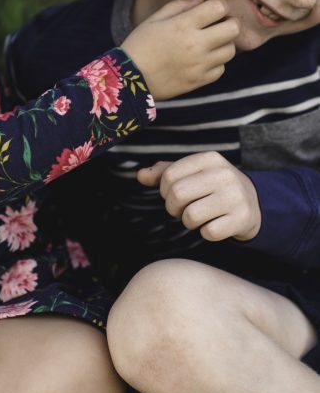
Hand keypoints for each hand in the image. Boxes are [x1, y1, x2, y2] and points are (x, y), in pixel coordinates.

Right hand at [121, 0, 238, 99]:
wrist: (129, 80)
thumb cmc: (139, 44)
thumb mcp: (154, 19)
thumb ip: (179, 5)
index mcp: (183, 25)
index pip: (219, 7)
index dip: (218, 6)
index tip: (211, 11)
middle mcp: (195, 44)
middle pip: (233, 29)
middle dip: (228, 23)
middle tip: (218, 26)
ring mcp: (199, 65)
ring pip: (230, 50)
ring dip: (223, 44)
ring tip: (210, 44)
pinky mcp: (199, 81)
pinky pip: (221, 69)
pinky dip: (216, 64)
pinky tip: (202, 60)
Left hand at [137, 152, 260, 241]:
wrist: (253, 204)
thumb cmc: (213, 187)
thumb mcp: (192, 173)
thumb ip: (165, 172)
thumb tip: (140, 175)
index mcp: (210, 159)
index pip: (169, 175)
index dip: (164, 190)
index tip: (173, 195)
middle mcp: (224, 174)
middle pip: (177, 194)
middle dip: (173, 208)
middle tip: (181, 210)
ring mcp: (235, 196)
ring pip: (191, 216)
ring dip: (188, 222)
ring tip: (198, 217)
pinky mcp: (242, 218)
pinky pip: (208, 232)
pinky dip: (206, 233)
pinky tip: (214, 224)